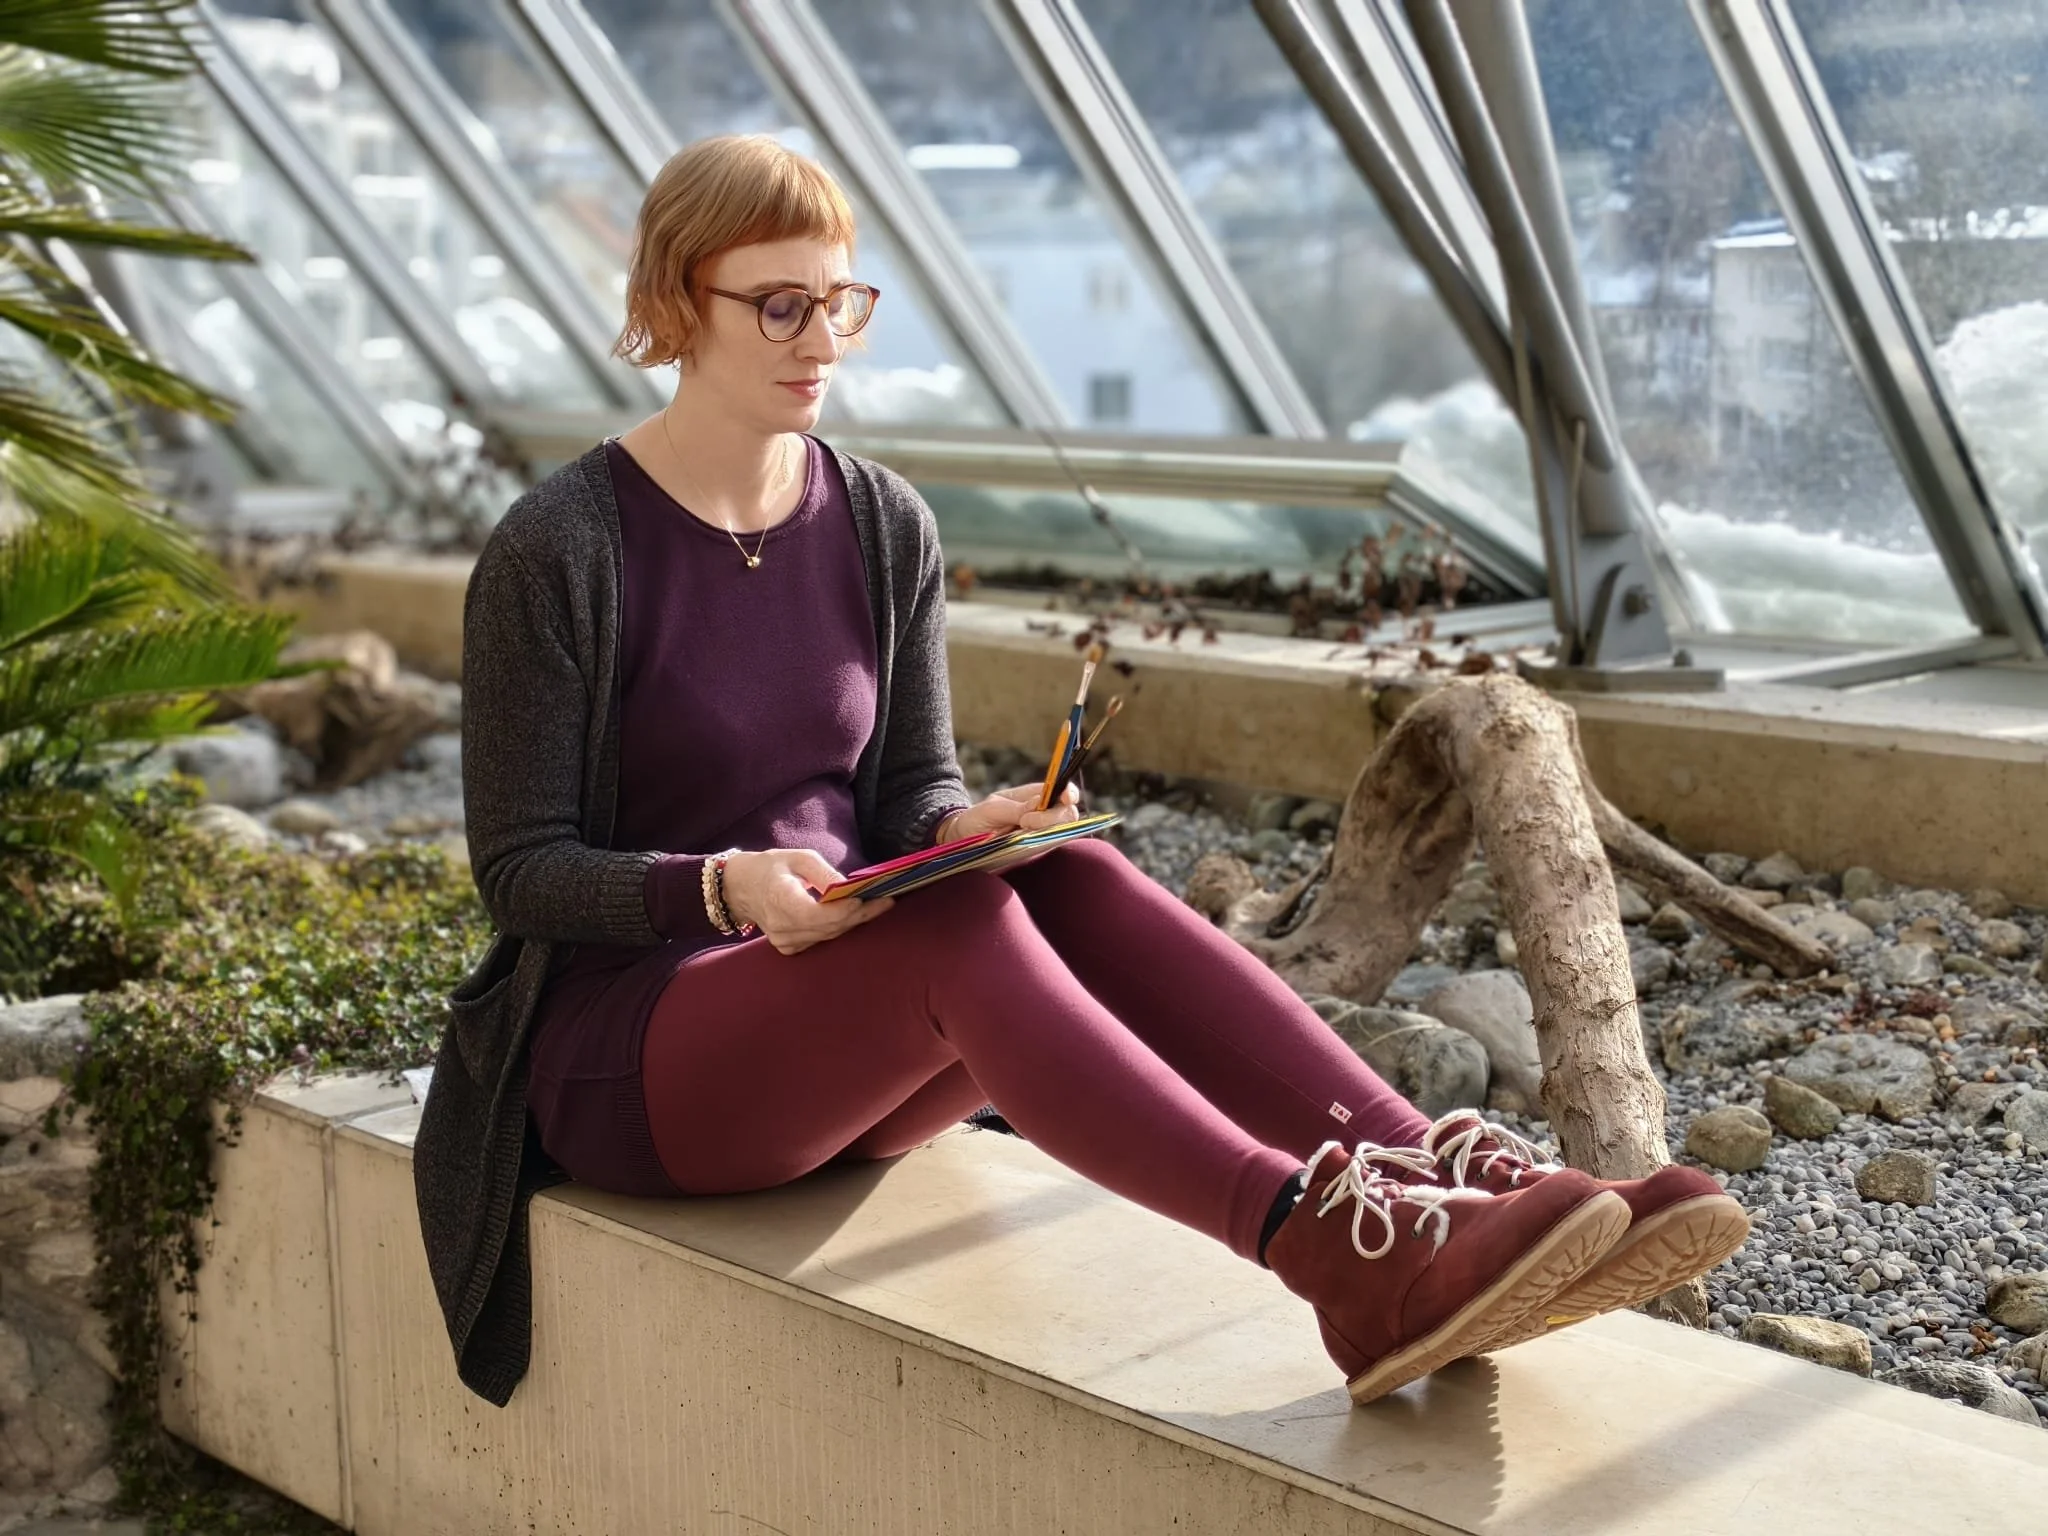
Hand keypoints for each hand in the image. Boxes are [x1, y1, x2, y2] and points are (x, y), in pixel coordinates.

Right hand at [719, 848, 894, 956]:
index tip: (871, 897)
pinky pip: (822, 940)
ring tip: (879, 905)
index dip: (846, 909)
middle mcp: (782, 928)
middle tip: (887, 901)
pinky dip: (839, 928)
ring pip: (829, 936)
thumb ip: (825, 874)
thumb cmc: (770, 868)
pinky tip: (856, 915)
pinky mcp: (790, 948)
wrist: (740, 889)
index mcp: (780, 900)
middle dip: (860, 914)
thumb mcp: (798, 858)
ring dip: (854, 921)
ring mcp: (785, 942)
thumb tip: (849, 887)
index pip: (818, 914)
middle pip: (830, 927)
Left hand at [936, 781, 1080, 844]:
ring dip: (1046, 830)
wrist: (963, 840)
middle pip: (1068, 814)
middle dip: (1052, 816)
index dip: (1069, 794)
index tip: (1064, 798)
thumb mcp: (992, 809)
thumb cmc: (977, 819)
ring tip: (1022, 829)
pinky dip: (1043, 844)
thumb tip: (1040, 803)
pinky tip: (1025, 842)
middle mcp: (1043, 815)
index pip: (1062, 792)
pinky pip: (1049, 847)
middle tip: (1025, 821)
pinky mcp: (1036, 851)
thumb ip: (1016, 808)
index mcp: (1034, 796)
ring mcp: (1042, 834)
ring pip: (1062, 832)